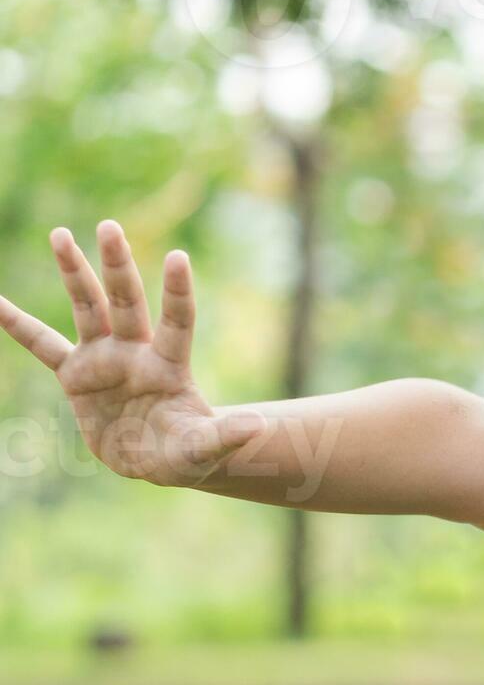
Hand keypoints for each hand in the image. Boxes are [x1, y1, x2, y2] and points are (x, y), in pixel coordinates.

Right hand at [0, 223, 259, 486]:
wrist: (156, 458)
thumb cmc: (186, 451)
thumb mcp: (205, 449)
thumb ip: (226, 436)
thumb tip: (260, 427)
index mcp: (169, 365)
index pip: (177, 321)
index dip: (177, 292)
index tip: (179, 256)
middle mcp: (136, 352)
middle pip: (126, 301)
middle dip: (118, 266)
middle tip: (109, 226)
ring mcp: (104, 359)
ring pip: (87, 308)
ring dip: (75, 273)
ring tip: (61, 234)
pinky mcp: (76, 374)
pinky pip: (42, 345)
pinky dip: (18, 325)